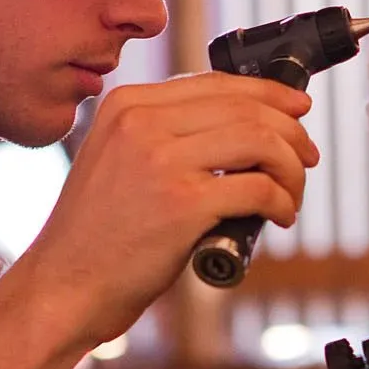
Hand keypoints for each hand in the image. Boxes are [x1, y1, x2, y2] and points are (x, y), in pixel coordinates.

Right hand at [23, 72, 318, 344]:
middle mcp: (142, 122)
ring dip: (291, 168)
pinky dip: (281, 202)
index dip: (268, 94)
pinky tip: (280, 217)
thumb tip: (244, 124)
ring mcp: (161, 160)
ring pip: (261, 141)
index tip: (297, 110)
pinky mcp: (182, 203)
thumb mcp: (118, 159)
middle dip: (290, 132)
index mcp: (126, 104)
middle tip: (306, 158)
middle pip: (246, 108)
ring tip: (292, 194)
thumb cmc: (98, 234)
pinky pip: (258, 189)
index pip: (216, 82)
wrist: (62, 286)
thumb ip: (165, 134)